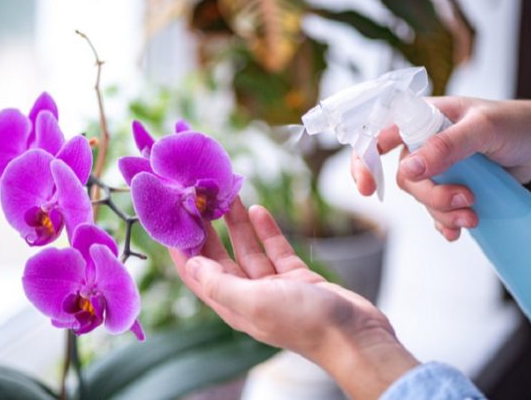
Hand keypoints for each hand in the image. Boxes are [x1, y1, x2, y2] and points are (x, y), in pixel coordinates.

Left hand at [169, 198, 418, 398]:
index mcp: (233, 305)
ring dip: (237, 223)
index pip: (197, 273)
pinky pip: (275, 250)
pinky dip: (266, 230)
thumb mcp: (255, 302)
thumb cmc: (306, 323)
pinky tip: (259, 210)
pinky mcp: (296, 278)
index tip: (175, 218)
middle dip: (209, 229)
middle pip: (220, 257)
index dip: (183, 247)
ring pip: (248, 249)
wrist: (355, 335)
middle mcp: (249, 296)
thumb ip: (221, 284)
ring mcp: (274, 287)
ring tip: (228, 194)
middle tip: (200, 199)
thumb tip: (191, 265)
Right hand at [351, 97, 530, 240]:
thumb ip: (446, 145)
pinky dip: (446, 223)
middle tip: (465, 198)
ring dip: (444, 211)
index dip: (364, 161)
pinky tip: (461, 227)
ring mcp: (437, 167)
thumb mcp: (484, 128)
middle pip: (405, 178)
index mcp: (423, 118)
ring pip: (421, 198)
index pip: (378, 135)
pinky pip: (435, 212)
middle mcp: (424, 143)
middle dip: (432, 195)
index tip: (366, 189)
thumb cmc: (517, 124)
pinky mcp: (450, 187)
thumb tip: (409, 167)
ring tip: (473, 213)